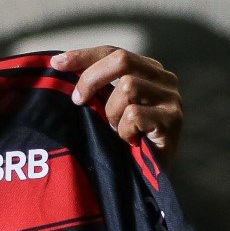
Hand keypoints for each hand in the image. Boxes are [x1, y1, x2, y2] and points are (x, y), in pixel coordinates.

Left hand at [52, 46, 182, 167]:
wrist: (145, 179)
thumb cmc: (122, 141)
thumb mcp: (107, 107)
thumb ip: (96, 86)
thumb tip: (59, 65)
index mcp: (148, 70)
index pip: (112, 52)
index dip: (83, 56)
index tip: (56, 64)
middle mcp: (164, 79)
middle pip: (122, 59)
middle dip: (91, 78)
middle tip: (77, 101)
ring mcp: (172, 99)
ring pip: (128, 87)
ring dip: (112, 113)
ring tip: (116, 131)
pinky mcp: (173, 120)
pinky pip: (134, 114)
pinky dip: (123, 130)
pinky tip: (128, 142)